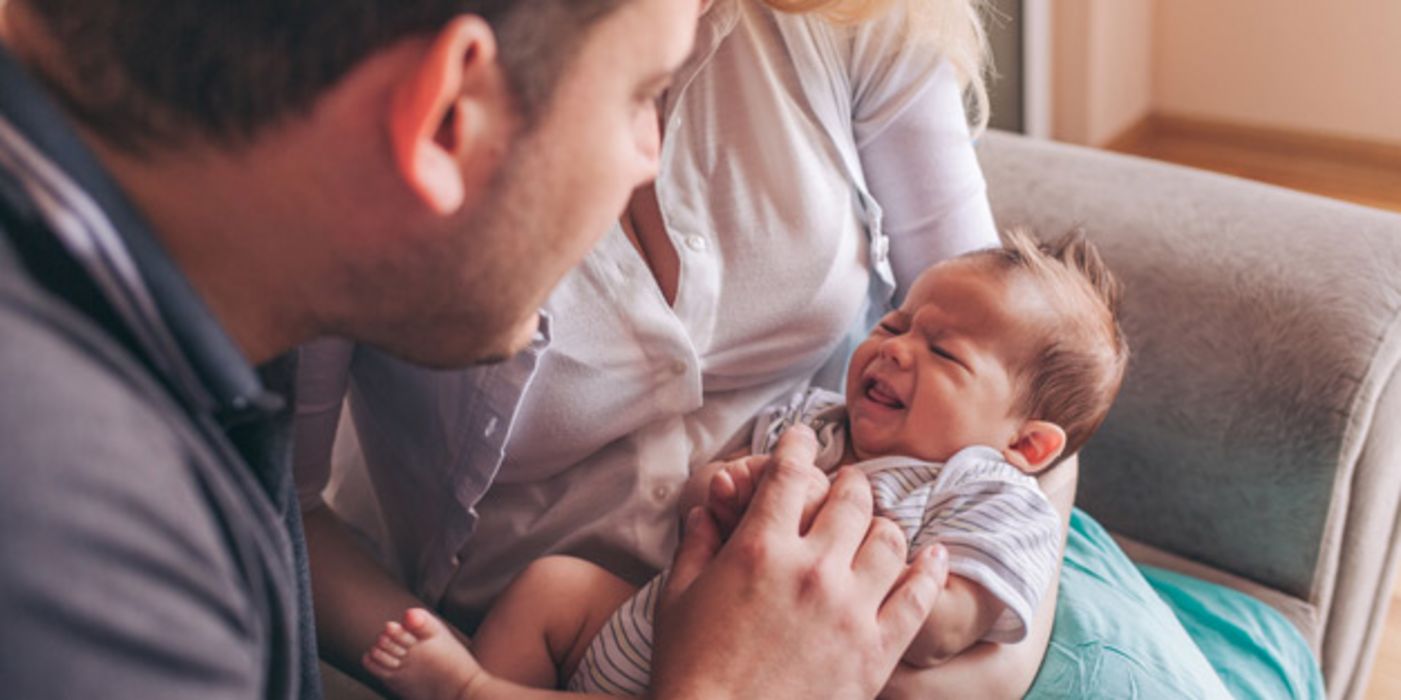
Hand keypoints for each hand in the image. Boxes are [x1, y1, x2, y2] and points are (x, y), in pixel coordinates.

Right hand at [650, 426, 949, 698]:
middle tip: (843, 487)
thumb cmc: (690, 670)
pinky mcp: (875, 651)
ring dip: (882, 525)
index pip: (789, 474)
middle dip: (847, 484)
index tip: (801, 437)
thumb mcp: (677, 600)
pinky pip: (918, 598)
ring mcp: (850, 609)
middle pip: (851, 499)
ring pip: (890, 540)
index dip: (797, 446)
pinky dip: (930, 571)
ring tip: (876, 527)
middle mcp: (812, 568)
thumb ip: (694, 545)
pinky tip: (934, 557)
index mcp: (759, 548)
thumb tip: (704, 510)